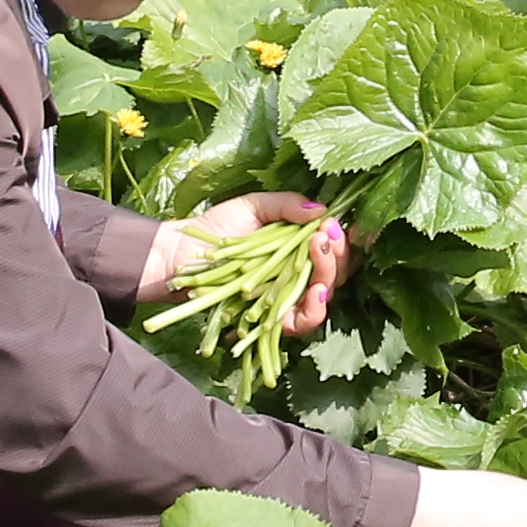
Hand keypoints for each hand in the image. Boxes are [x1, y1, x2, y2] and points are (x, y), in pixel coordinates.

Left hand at [139, 194, 347, 336]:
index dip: (344, 239)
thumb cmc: (217, 226)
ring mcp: (286, 298)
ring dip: (329, 276)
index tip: (335, 224)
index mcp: (300, 247)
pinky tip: (313, 293)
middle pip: (337, 272)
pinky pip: (300, 322)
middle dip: (337, 253)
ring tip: (320, 255)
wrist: (182, 254)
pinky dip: (311, 310)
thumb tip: (322, 210)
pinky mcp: (271, 319)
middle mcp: (299, 274)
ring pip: (325, 297)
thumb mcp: (253, 206)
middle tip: (325, 236)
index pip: (335, 248)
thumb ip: (286, 205)